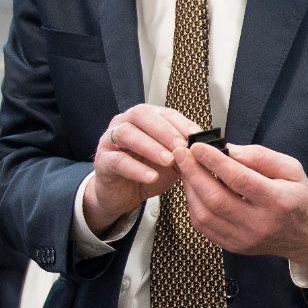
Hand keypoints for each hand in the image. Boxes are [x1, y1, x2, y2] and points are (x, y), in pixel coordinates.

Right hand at [83, 104, 197, 234]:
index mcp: (145, 118)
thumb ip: (184, 152)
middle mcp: (125, 122)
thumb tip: (206, 148)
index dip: (181, 123)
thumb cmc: (148, 170)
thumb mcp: (172, 162)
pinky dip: (136, 168)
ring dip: (150, 146)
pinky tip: (151, 176)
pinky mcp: (102, 161)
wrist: (123, 194)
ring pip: (128, 134)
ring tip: (169, 160)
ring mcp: (110, 140)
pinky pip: (117, 160)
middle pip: (143, 115)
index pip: (164, 113)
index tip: (197, 136)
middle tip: (182, 147)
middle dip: (165, 131)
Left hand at [173, 142, 307, 273]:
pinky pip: (204, 227)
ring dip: (190, 189)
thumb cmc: (296, 197)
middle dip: (194, 173)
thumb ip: (260, 157)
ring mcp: (244, 239)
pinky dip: (193, 205)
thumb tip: (227, 149)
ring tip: (185, 168)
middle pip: (217, 199)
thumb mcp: (291, 168)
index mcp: (277, 201)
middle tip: (181, 153)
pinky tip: (193, 188)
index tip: (197, 146)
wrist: (303, 236)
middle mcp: (259, 224)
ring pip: (205, 215)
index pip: (240, 180)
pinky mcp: (233, 246)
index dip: (215, 161)